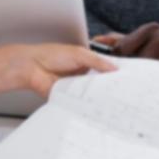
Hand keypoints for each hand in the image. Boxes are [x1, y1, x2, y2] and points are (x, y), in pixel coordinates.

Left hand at [0, 43, 115, 96]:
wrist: (32, 67)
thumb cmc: (51, 55)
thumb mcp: (79, 54)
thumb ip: (97, 62)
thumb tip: (114, 69)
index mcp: (87, 62)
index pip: (104, 68)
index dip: (114, 73)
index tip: (126, 78)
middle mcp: (83, 75)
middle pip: (100, 83)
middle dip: (109, 86)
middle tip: (123, 90)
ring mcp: (77, 87)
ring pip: (92, 93)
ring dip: (99, 95)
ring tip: (113, 99)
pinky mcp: (70, 97)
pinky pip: (81, 102)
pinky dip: (87, 103)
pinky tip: (95, 104)